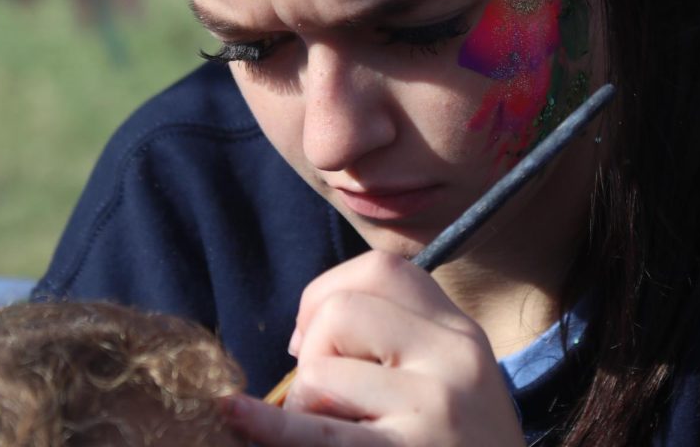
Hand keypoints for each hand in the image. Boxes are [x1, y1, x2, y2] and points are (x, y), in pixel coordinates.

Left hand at [223, 251, 524, 445]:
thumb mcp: (458, 386)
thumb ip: (404, 343)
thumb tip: (306, 334)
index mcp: (464, 334)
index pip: (383, 270)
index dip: (328, 294)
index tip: (315, 340)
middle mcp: (456, 358)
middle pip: (341, 312)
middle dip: (315, 357)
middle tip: (331, 407)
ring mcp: (434, 408)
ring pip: (321, 376)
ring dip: (306, 415)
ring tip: (347, 441)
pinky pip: (314, 434)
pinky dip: (268, 426)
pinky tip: (236, 413)